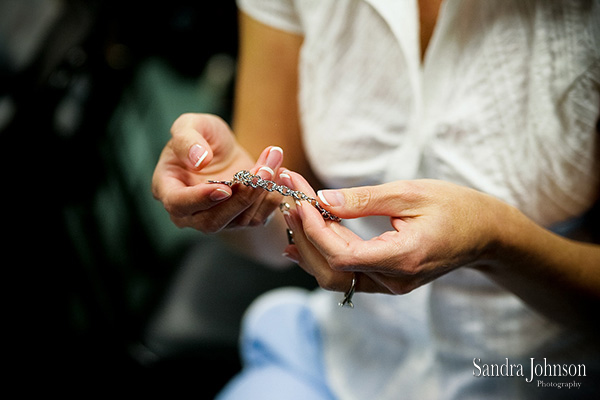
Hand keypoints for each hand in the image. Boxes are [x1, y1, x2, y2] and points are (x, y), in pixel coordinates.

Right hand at [152, 113, 284, 231]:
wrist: (223, 151)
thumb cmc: (202, 137)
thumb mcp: (191, 125)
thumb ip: (188, 139)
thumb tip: (198, 159)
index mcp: (168, 189)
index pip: (178, 204)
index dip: (200, 199)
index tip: (224, 188)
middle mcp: (190, 212)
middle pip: (212, 220)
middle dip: (241, 197)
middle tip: (261, 171)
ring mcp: (216, 219)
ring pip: (239, 219)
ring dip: (261, 191)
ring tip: (273, 160)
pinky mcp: (240, 220)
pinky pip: (258, 217)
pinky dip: (272, 197)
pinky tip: (281, 172)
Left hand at [280, 171, 504, 294]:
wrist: (486, 233)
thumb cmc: (456, 207)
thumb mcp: (410, 193)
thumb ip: (363, 200)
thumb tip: (321, 199)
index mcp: (403, 258)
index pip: (342, 254)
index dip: (314, 228)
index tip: (298, 198)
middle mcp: (394, 281)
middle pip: (331, 271)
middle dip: (303, 236)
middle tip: (288, 199)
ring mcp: (391, 285)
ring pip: (335, 277)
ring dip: (309, 247)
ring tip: (292, 214)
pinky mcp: (388, 281)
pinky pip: (346, 276)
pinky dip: (322, 256)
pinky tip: (301, 240)